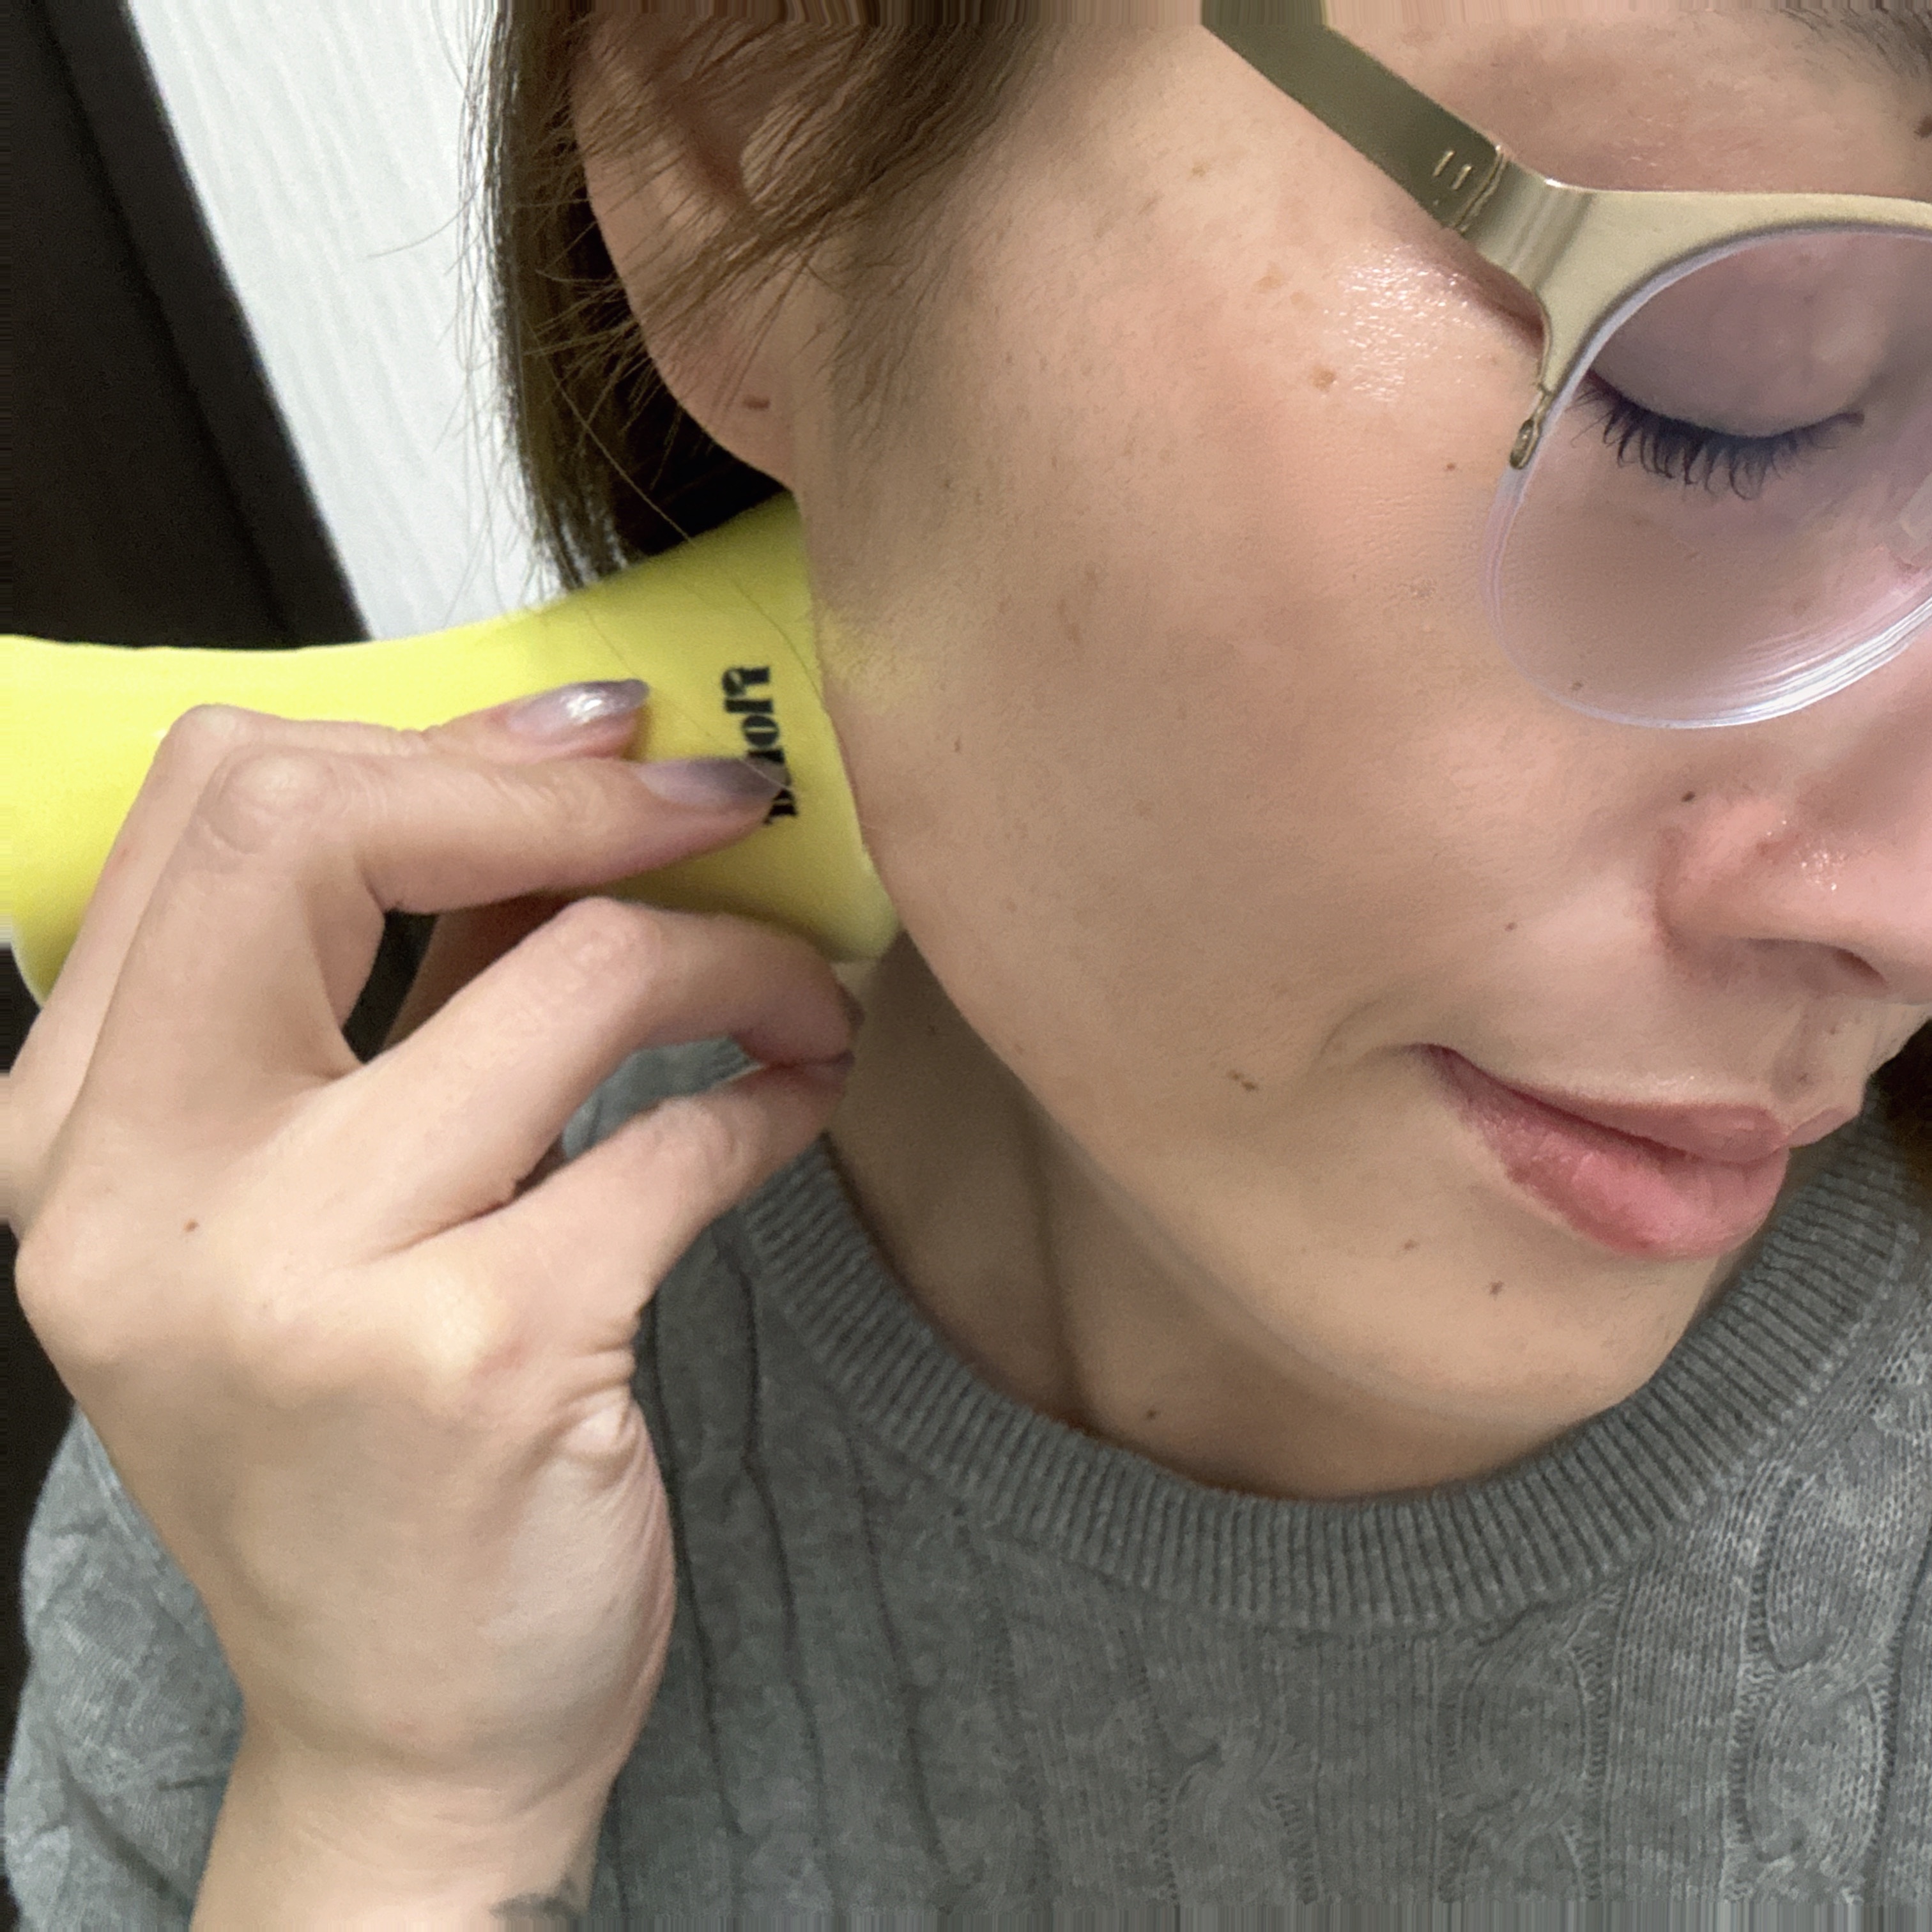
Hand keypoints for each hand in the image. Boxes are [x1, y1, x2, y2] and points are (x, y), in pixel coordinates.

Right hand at [3, 684, 856, 1916]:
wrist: (403, 1731)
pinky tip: (796, 1110)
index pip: (218, 814)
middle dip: (575, 794)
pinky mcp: (474, 1359)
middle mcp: (146, 1196)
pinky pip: (676, 1142)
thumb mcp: (319, 1218)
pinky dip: (770, 1103)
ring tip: (801, 998)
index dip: (439, 739)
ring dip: (736, 961)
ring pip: (571, 972)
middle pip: (330, 832)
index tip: (599, 740)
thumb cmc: (365, 1458)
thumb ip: (403, 1006)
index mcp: (82, 1134)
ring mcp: (302, 1280)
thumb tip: (560, 803)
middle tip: (727, 810)